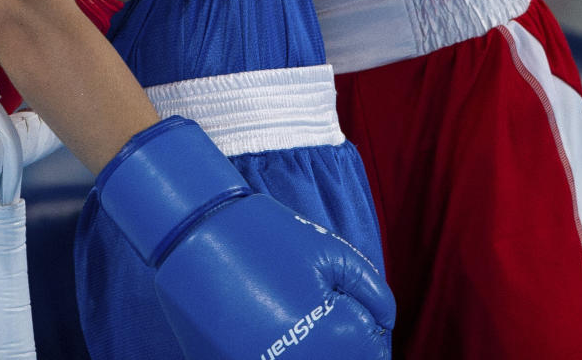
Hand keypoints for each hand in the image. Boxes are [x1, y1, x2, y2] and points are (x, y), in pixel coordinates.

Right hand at [98, 117, 393, 359]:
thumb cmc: (266, 236)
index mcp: (337, 340)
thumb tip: (386, 321)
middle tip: (313, 310)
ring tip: (288, 317)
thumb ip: (370, 289)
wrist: (195, 233)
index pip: (370, 352)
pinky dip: (274, 352)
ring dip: (306, 348)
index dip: (363, 327)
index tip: (344, 303)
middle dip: (339, 344)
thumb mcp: (329, 249)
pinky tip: (265, 331)